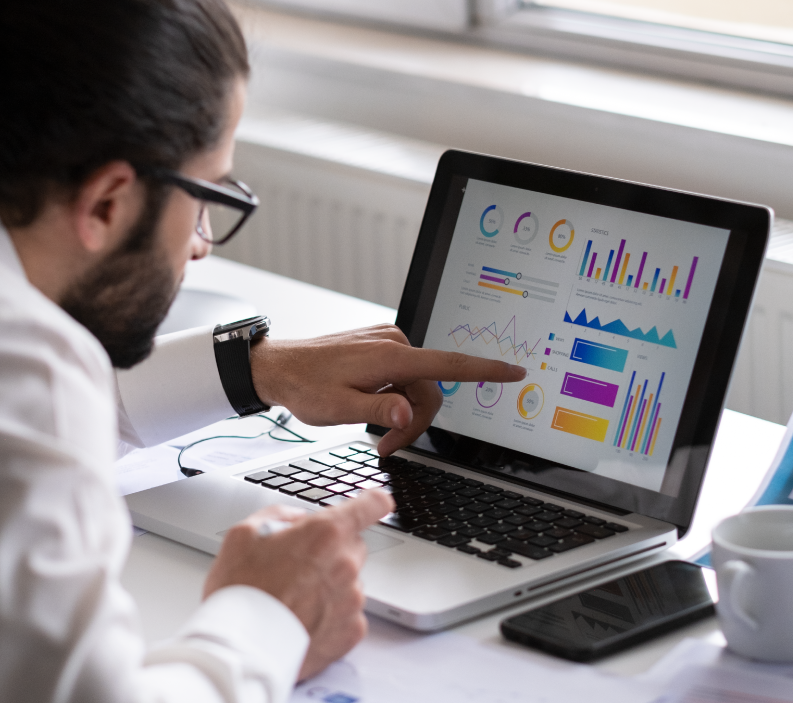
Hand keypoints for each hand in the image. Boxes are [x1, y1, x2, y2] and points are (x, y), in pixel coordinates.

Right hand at [203, 490, 393, 679]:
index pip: (371, 505)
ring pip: (350, 582)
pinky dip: (332, 615)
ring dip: (331, 585)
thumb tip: (297, 518)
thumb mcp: (244, 534)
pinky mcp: (351, 631)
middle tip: (299, 566)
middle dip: (333, 550)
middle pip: (354, 546)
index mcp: (324, 534)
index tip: (375, 502)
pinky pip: (349, 614)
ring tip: (295, 598)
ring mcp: (351, 600)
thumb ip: (279, 516)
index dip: (372, 502)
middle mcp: (345, 564)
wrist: (241, 648)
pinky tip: (305, 618)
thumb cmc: (240, 592)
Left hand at [250, 324, 525, 454]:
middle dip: (414, 423)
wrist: (279, 367)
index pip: (449, 364)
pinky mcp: (380, 347)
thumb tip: (407, 412)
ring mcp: (387, 343)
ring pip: (416, 387)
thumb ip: (377, 410)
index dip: (486, 369)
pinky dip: (393, 397)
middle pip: (429, 390)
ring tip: (374, 434)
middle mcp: (393, 344)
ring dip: (402, 413)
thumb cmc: (304, 385)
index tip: (514, 371)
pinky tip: (369, 406)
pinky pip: (403, 376)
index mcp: (390, 357)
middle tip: (385, 448)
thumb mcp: (339, 408)